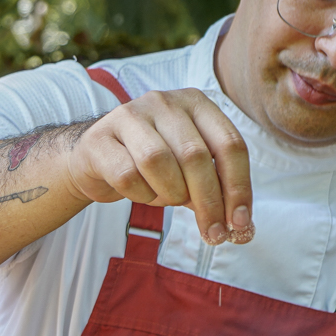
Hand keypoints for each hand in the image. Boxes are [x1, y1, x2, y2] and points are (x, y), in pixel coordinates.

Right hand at [63, 88, 254, 244]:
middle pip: (196, 156)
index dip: (239, 187)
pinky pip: (127, 175)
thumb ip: (214, 190)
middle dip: (208, 202)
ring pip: (158, 161)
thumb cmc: (150, 165)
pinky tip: (139, 193)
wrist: (95, 158)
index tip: (240, 223)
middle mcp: (164, 102)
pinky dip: (140, 195)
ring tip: (166, 200)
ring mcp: (129, 115)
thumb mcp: (188, 171)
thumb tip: (240, 227)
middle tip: (213, 233)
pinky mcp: (100, 138)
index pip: (229, 144)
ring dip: (169, 194)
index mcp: (195, 104)